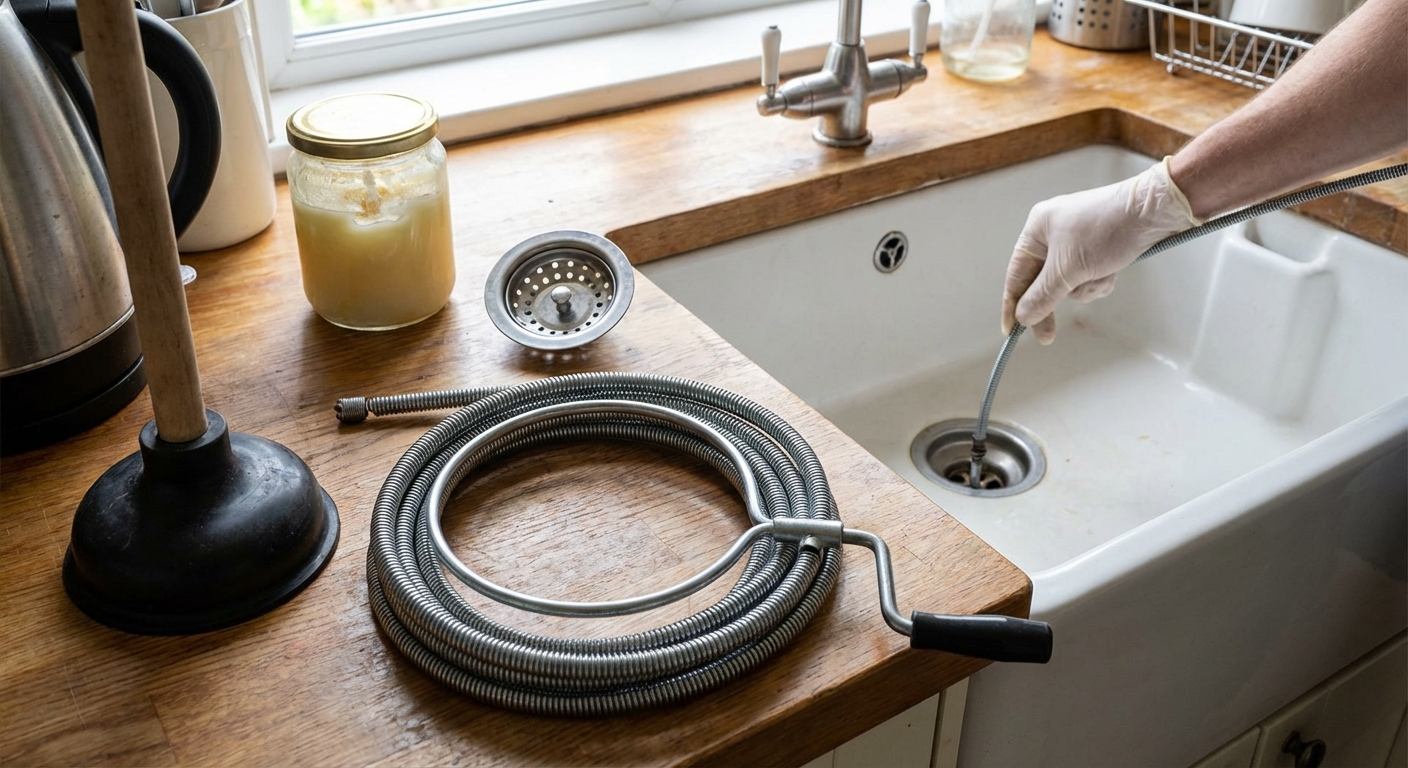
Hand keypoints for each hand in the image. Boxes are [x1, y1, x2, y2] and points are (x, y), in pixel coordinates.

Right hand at [1001, 158, 1200, 343]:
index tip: (1011, 332)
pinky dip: (1098, 280)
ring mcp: (1076, 241)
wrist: (1154, 211)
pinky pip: (1087, 276)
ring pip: (1068, 283)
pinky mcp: (1097, 248)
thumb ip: (1042, 296)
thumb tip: (1023, 317)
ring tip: (1100, 276)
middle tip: (1047, 336)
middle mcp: (1053, 234)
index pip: (1016, 275)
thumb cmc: (1107, 230)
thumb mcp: (1068, 268)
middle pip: (1042, 282)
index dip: (1012, 305)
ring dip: (1084, 287)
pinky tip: (1111, 272)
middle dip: (1055, 299)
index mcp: (1037, 229)